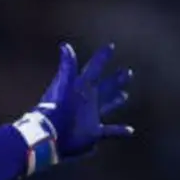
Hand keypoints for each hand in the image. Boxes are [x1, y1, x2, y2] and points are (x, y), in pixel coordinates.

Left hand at [37, 42, 134, 158]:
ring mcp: (90, 116)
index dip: (101, 57)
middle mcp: (88, 100)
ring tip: (124, 95)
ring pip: (107, 105)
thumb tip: (64, 45)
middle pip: (105, 87)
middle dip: (116, 80)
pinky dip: (120, 131)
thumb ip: (68, 67)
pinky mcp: (92, 133)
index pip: (95, 68)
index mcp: (82, 86)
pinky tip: (130, 130)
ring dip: (116, 100)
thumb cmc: (58, 108)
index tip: (110, 46)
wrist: (50, 133)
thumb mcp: (65, 84)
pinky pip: (110, 131)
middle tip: (127, 72)